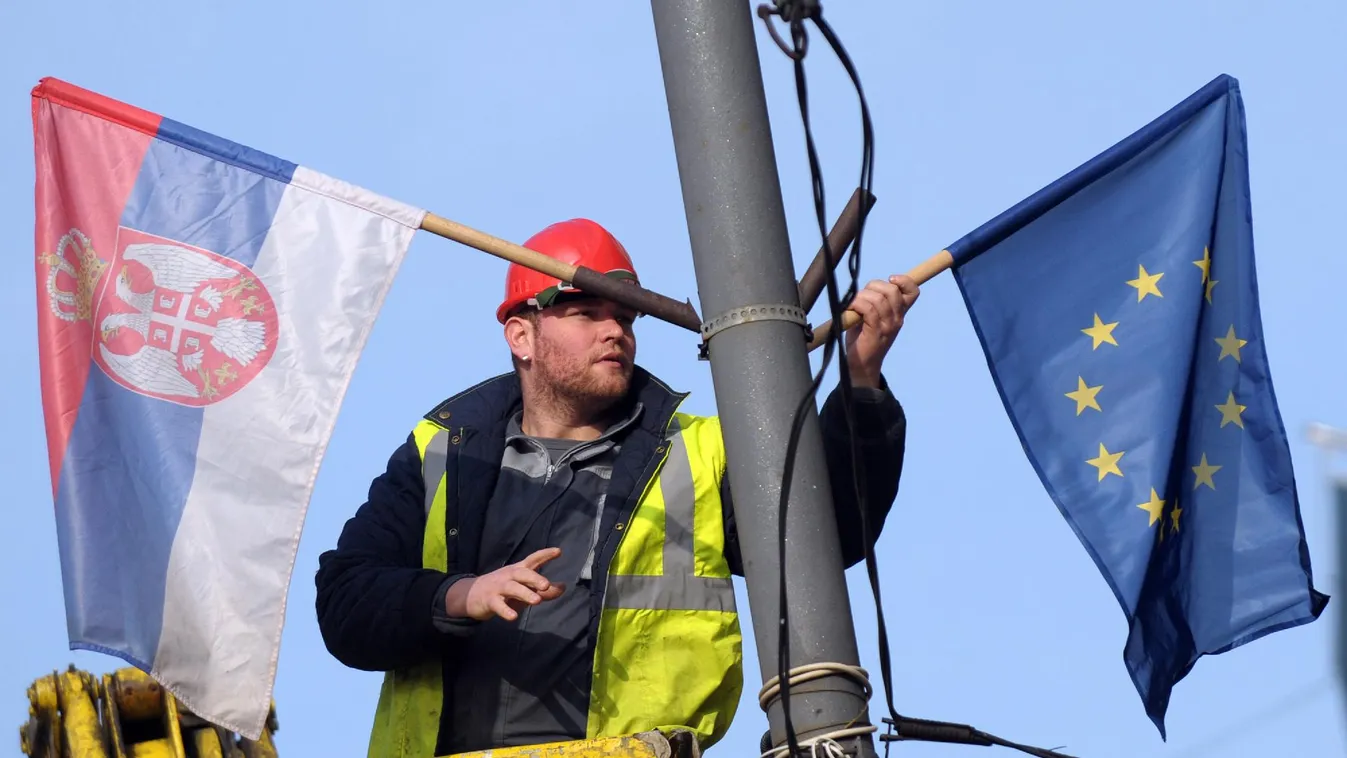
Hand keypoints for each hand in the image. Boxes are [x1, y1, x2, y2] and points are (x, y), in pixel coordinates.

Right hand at [446, 547, 565, 621]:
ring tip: (537, 600)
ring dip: (524, 593)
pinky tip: (513, 616)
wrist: (471, 594)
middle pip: (522, 573)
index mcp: (518, 571)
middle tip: (546, 585)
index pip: (532, 560)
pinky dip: (505, 610)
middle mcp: (509, 576)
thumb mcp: (524, 589)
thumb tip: (563, 587)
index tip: (558, 551)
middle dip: (534, 578)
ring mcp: (498, 587)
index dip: (545, 555)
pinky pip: (498, 605)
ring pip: (511, 588)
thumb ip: (544, 590)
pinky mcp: (489, 600)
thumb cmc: (503, 591)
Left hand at [845, 274, 919, 387]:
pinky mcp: (876, 332)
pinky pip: (869, 309)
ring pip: (878, 299)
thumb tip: (866, 288)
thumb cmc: (863, 338)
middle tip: (861, 297)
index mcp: (899, 313)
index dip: (904, 280)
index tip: (890, 279)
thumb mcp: (871, 316)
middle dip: (873, 286)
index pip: (913, 291)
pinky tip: (851, 310)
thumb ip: (873, 301)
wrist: (861, 365)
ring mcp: (888, 326)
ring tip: (853, 306)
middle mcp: (897, 318)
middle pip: (892, 290)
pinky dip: (857, 305)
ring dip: (861, 297)